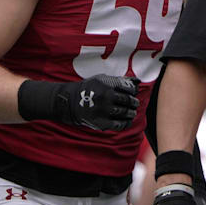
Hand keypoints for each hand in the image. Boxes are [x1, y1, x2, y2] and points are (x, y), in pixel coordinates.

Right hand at [18, 75, 139, 130]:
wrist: (67, 102)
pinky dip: (126, 123)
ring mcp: (103, 110)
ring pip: (125, 112)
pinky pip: (119, 124)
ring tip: (131, 112)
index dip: (133, 92)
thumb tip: (138, 81)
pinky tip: (127, 121)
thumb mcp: (102, 80)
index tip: (132, 94)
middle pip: (128, 101)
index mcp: (107, 85)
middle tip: (134, 104)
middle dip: (134, 103)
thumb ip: (120, 80)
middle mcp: (105, 97)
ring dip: (131, 113)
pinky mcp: (100, 123)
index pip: (129, 89)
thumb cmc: (89, 89)